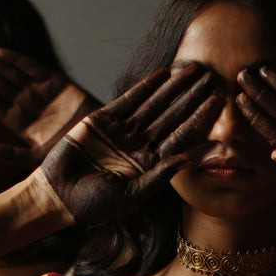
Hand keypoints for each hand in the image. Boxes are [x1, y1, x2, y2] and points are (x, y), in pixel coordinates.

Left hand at [0, 45, 99, 172]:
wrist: (103, 146)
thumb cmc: (71, 157)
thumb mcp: (38, 160)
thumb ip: (10, 155)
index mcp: (18, 122)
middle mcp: (27, 105)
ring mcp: (42, 93)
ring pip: (11, 72)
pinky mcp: (59, 83)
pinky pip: (35, 69)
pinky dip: (19, 60)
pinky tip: (0, 53)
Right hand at [31, 65, 218, 225]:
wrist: (57, 195)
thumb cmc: (93, 205)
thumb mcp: (130, 197)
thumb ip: (158, 177)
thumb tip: (187, 160)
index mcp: (150, 164)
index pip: (181, 138)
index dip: (200, 120)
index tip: (218, 104)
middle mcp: (140, 145)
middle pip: (172, 116)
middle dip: (192, 97)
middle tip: (213, 77)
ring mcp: (123, 131)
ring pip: (154, 104)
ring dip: (173, 87)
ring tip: (193, 69)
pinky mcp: (103, 119)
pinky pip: (129, 100)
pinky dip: (145, 87)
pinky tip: (163, 74)